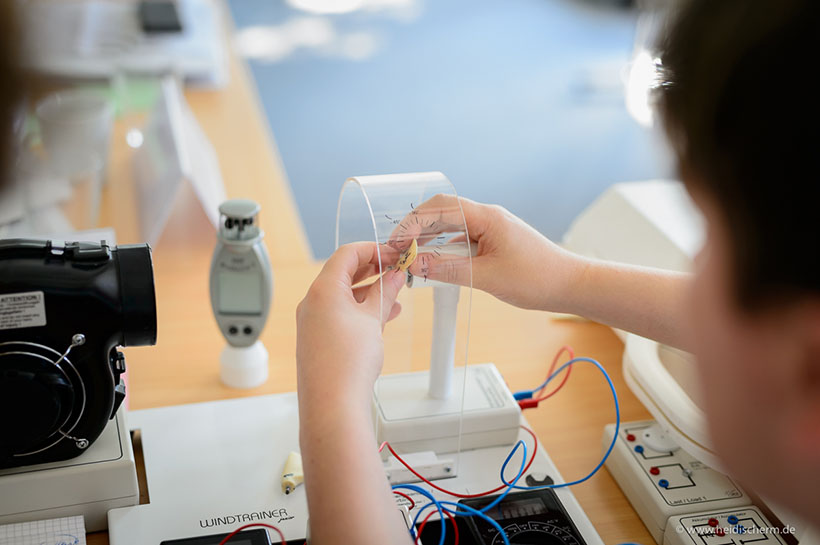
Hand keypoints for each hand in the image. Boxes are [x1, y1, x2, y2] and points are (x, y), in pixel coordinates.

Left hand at [296, 242, 404, 409]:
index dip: (374, 249)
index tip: (395, 253)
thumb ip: (386, 291)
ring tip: (395, 297)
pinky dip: (359, 310)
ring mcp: (312, 321)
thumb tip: (395, 275)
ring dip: (369, 292)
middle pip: (343, 273)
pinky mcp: (315, 339)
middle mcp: (312, 301)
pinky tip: (380, 318)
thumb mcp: (373, 319)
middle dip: (373, 270)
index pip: (347, 254)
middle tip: (397, 271)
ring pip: (343, 295)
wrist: (332, 404)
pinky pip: (338, 314)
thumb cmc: (348, 362)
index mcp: (323, 289)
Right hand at [393, 194, 580, 311]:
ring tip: (411, 259)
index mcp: (487, 217)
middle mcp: (488, 217)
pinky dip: (444, 251)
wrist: (570, 286)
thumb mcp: (487, 277)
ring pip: (451, 228)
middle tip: (397, 250)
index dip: (414, 221)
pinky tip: (434, 265)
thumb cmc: (537, 278)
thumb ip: (447, 269)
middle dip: (416, 229)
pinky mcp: (494, 242)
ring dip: (429, 241)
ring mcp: (491, 229)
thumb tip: (416, 265)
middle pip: (442, 213)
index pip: (440, 207)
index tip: (398, 242)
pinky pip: (462, 241)